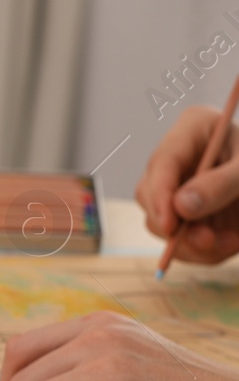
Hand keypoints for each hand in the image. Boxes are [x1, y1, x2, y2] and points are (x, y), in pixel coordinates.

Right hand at [135, 104, 238, 263]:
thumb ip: (222, 184)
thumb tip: (180, 207)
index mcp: (192, 130)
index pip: (162, 162)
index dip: (160, 196)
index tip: (171, 225)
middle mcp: (177, 160)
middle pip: (150, 196)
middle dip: (174, 225)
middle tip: (207, 241)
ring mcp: (178, 188)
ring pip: (161, 224)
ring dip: (191, 243)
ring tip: (231, 243)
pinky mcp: (187, 214)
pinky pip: (181, 240)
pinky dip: (204, 250)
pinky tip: (231, 243)